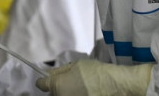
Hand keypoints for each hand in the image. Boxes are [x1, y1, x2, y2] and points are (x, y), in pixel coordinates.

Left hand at [35, 59, 150, 95]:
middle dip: (57, 88)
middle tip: (70, 82)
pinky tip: (86, 92)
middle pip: (53, 93)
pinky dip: (76, 95)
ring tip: (80, 88)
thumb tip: (48, 74)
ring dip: (67, 93)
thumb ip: (60, 71)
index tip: (48, 79)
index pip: (42, 85)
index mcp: (58, 87)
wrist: (116, 86)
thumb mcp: (76, 66)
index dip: (44, 80)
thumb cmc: (96, 73)